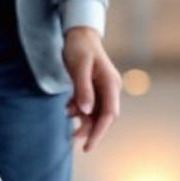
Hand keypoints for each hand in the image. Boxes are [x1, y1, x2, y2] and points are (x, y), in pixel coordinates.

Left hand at [62, 27, 120, 152]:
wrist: (79, 34)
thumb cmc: (80, 47)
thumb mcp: (79, 67)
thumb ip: (83, 89)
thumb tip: (85, 111)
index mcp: (111, 84)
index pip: (109, 114)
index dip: (99, 132)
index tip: (88, 146)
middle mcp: (110, 89)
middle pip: (103, 118)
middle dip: (90, 130)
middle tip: (74, 141)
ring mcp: (102, 90)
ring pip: (94, 114)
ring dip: (82, 121)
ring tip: (69, 123)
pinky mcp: (93, 90)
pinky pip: (87, 107)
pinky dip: (78, 111)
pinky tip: (68, 109)